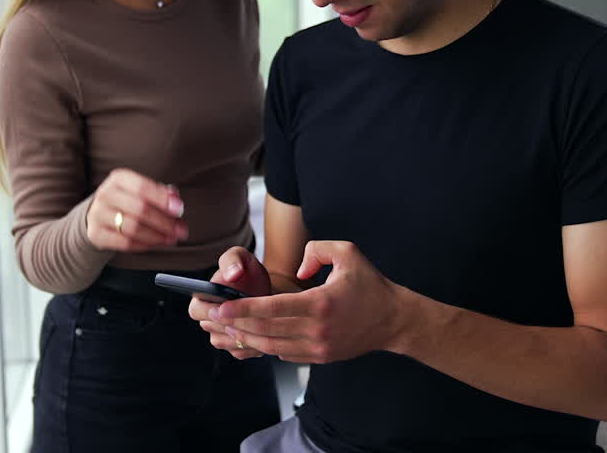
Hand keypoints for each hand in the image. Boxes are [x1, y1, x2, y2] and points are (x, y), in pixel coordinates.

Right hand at [84, 169, 186, 251]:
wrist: (96, 214)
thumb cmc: (125, 200)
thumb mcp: (139, 190)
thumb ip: (159, 192)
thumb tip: (175, 198)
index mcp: (119, 179)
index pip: (143, 188)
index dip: (162, 199)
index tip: (179, 209)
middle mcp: (106, 194)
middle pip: (140, 209)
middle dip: (164, 222)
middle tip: (181, 230)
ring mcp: (98, 215)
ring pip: (133, 228)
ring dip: (157, 236)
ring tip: (171, 239)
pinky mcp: (96, 234)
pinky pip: (124, 243)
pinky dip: (143, 245)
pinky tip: (155, 244)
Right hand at [189, 246, 271, 358]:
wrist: (266, 289)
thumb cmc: (249, 272)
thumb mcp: (241, 257)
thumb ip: (233, 261)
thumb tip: (232, 274)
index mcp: (201, 298)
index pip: (197, 310)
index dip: (212, 311)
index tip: (230, 306)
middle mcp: (207, 320)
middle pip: (214, 330)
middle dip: (233, 323)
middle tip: (254, 314)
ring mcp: (220, 336)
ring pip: (228, 343)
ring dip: (245, 334)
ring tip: (263, 321)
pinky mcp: (235, 348)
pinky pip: (241, 351)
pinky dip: (254, 344)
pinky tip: (266, 331)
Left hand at [210, 241, 406, 363]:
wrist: (393, 321)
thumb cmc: (371, 286)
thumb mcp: (348, 253)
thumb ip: (317, 250)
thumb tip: (298, 267)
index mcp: (320, 304)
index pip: (272, 308)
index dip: (242, 309)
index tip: (221, 306)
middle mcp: (316, 330)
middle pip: (265, 331)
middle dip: (234, 324)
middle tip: (212, 316)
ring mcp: (317, 347)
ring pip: (271, 346)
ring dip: (245, 338)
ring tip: (225, 327)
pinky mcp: (319, 357)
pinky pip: (284, 353)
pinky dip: (265, 346)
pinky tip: (251, 336)